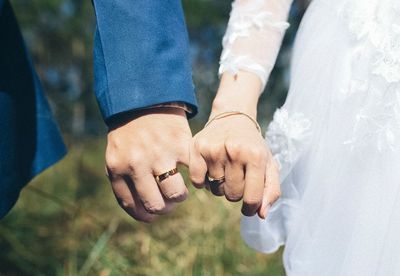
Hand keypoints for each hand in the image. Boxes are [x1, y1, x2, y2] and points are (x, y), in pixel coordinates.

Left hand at [105, 108, 190, 221]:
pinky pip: (192, 174)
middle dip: (164, 208)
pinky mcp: (180, 145)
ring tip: (179, 187)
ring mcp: (160, 154)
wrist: (144, 97)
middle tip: (168, 199)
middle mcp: (137, 164)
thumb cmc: (129, 130)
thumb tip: (144, 212)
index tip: (152, 214)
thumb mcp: (116, 154)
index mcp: (117, 167)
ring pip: (175, 195)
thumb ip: (123, 180)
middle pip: (155, 205)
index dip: (145, 215)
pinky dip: (194, 177)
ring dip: (179, 196)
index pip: (132, 205)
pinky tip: (189, 173)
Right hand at [189, 72, 280, 218]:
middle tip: (237, 177)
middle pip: (232, 195)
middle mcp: (235, 151)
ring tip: (225, 169)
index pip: (252, 198)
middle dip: (236, 192)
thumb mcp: (268, 164)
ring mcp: (214, 149)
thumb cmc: (252, 146)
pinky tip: (210, 169)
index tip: (249, 207)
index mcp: (256, 156)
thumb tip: (262, 215)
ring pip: (215, 190)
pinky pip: (197, 182)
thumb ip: (271, 190)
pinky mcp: (197, 147)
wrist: (232, 118)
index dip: (251, 209)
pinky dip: (202, 182)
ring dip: (220, 185)